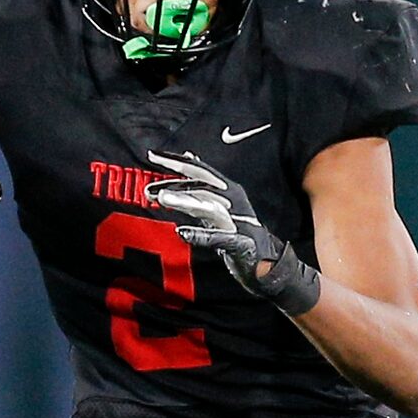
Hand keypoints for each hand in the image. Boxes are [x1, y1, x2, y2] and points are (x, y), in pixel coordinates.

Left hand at [148, 151, 321, 314]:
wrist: (268, 262)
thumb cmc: (239, 231)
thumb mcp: (220, 203)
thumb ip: (202, 184)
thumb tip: (189, 156)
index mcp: (227, 189)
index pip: (198, 169)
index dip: (175, 161)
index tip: (152, 155)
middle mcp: (233, 200)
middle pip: (201, 186)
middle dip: (174, 185)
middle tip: (149, 189)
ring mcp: (237, 221)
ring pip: (207, 207)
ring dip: (184, 201)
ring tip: (162, 199)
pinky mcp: (239, 243)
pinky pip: (217, 237)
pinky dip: (199, 235)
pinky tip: (182, 232)